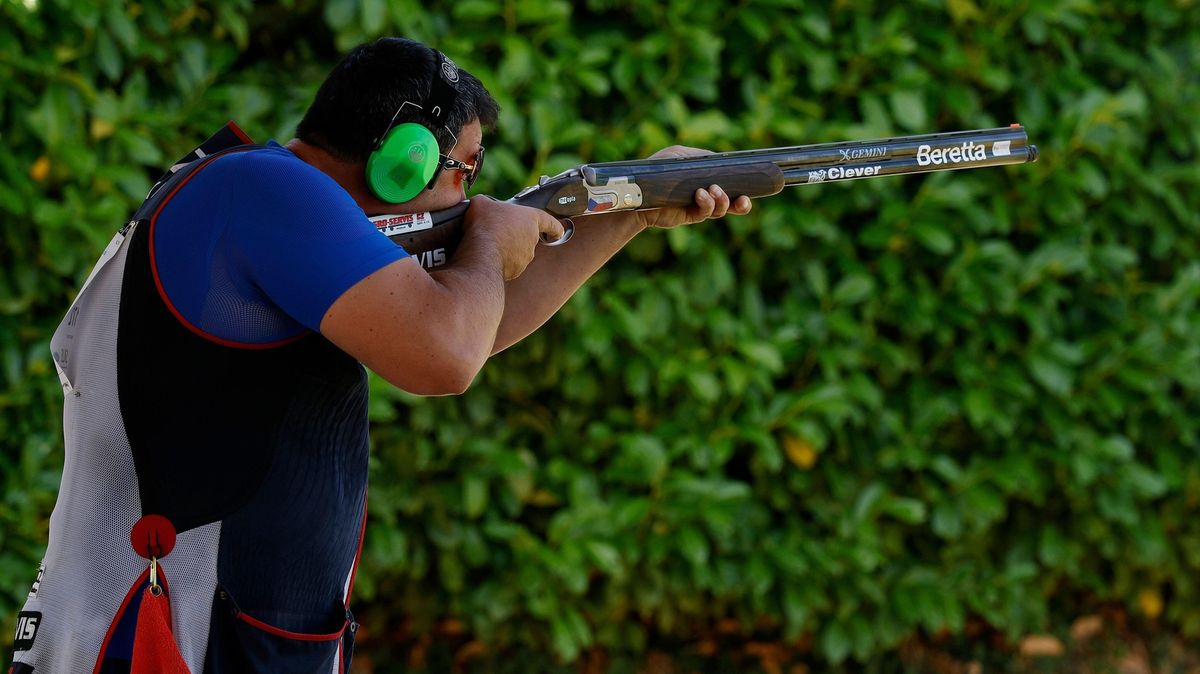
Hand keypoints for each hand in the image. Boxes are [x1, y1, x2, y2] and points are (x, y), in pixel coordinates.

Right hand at [464, 196, 564, 279]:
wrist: (482, 255)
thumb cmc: (486, 225)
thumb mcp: (482, 204)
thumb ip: (486, 203)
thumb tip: (482, 206)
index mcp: (531, 219)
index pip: (550, 222)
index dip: (554, 226)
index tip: (560, 232)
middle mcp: (532, 240)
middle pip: (528, 236)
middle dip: (515, 235)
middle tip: (498, 231)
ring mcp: (525, 258)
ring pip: (517, 252)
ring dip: (507, 248)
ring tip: (488, 244)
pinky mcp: (515, 272)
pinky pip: (508, 265)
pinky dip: (499, 261)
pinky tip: (486, 256)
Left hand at [634, 145, 752, 229]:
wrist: (638, 192)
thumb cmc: (657, 170)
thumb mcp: (679, 155)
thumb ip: (699, 156)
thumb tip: (718, 160)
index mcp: (708, 178)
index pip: (732, 182)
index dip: (745, 183)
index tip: (756, 181)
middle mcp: (707, 194)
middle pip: (733, 201)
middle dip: (742, 203)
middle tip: (743, 199)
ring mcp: (699, 206)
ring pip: (722, 209)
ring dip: (722, 201)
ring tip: (714, 190)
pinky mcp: (690, 216)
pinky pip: (706, 213)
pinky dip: (707, 204)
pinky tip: (701, 195)